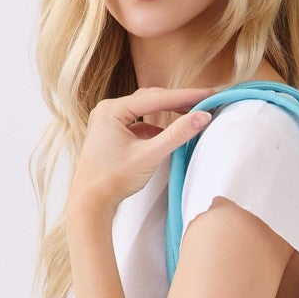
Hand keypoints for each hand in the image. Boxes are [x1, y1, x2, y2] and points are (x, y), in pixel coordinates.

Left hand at [67, 86, 217, 213]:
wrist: (89, 203)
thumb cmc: (113, 180)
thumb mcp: (149, 156)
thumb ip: (177, 135)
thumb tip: (203, 117)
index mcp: (112, 109)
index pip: (157, 98)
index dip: (186, 96)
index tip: (209, 94)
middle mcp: (108, 110)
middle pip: (150, 100)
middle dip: (178, 101)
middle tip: (204, 101)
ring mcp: (108, 122)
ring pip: (145, 111)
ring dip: (168, 112)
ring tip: (191, 114)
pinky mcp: (112, 134)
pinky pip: (139, 124)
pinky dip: (156, 127)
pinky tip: (170, 133)